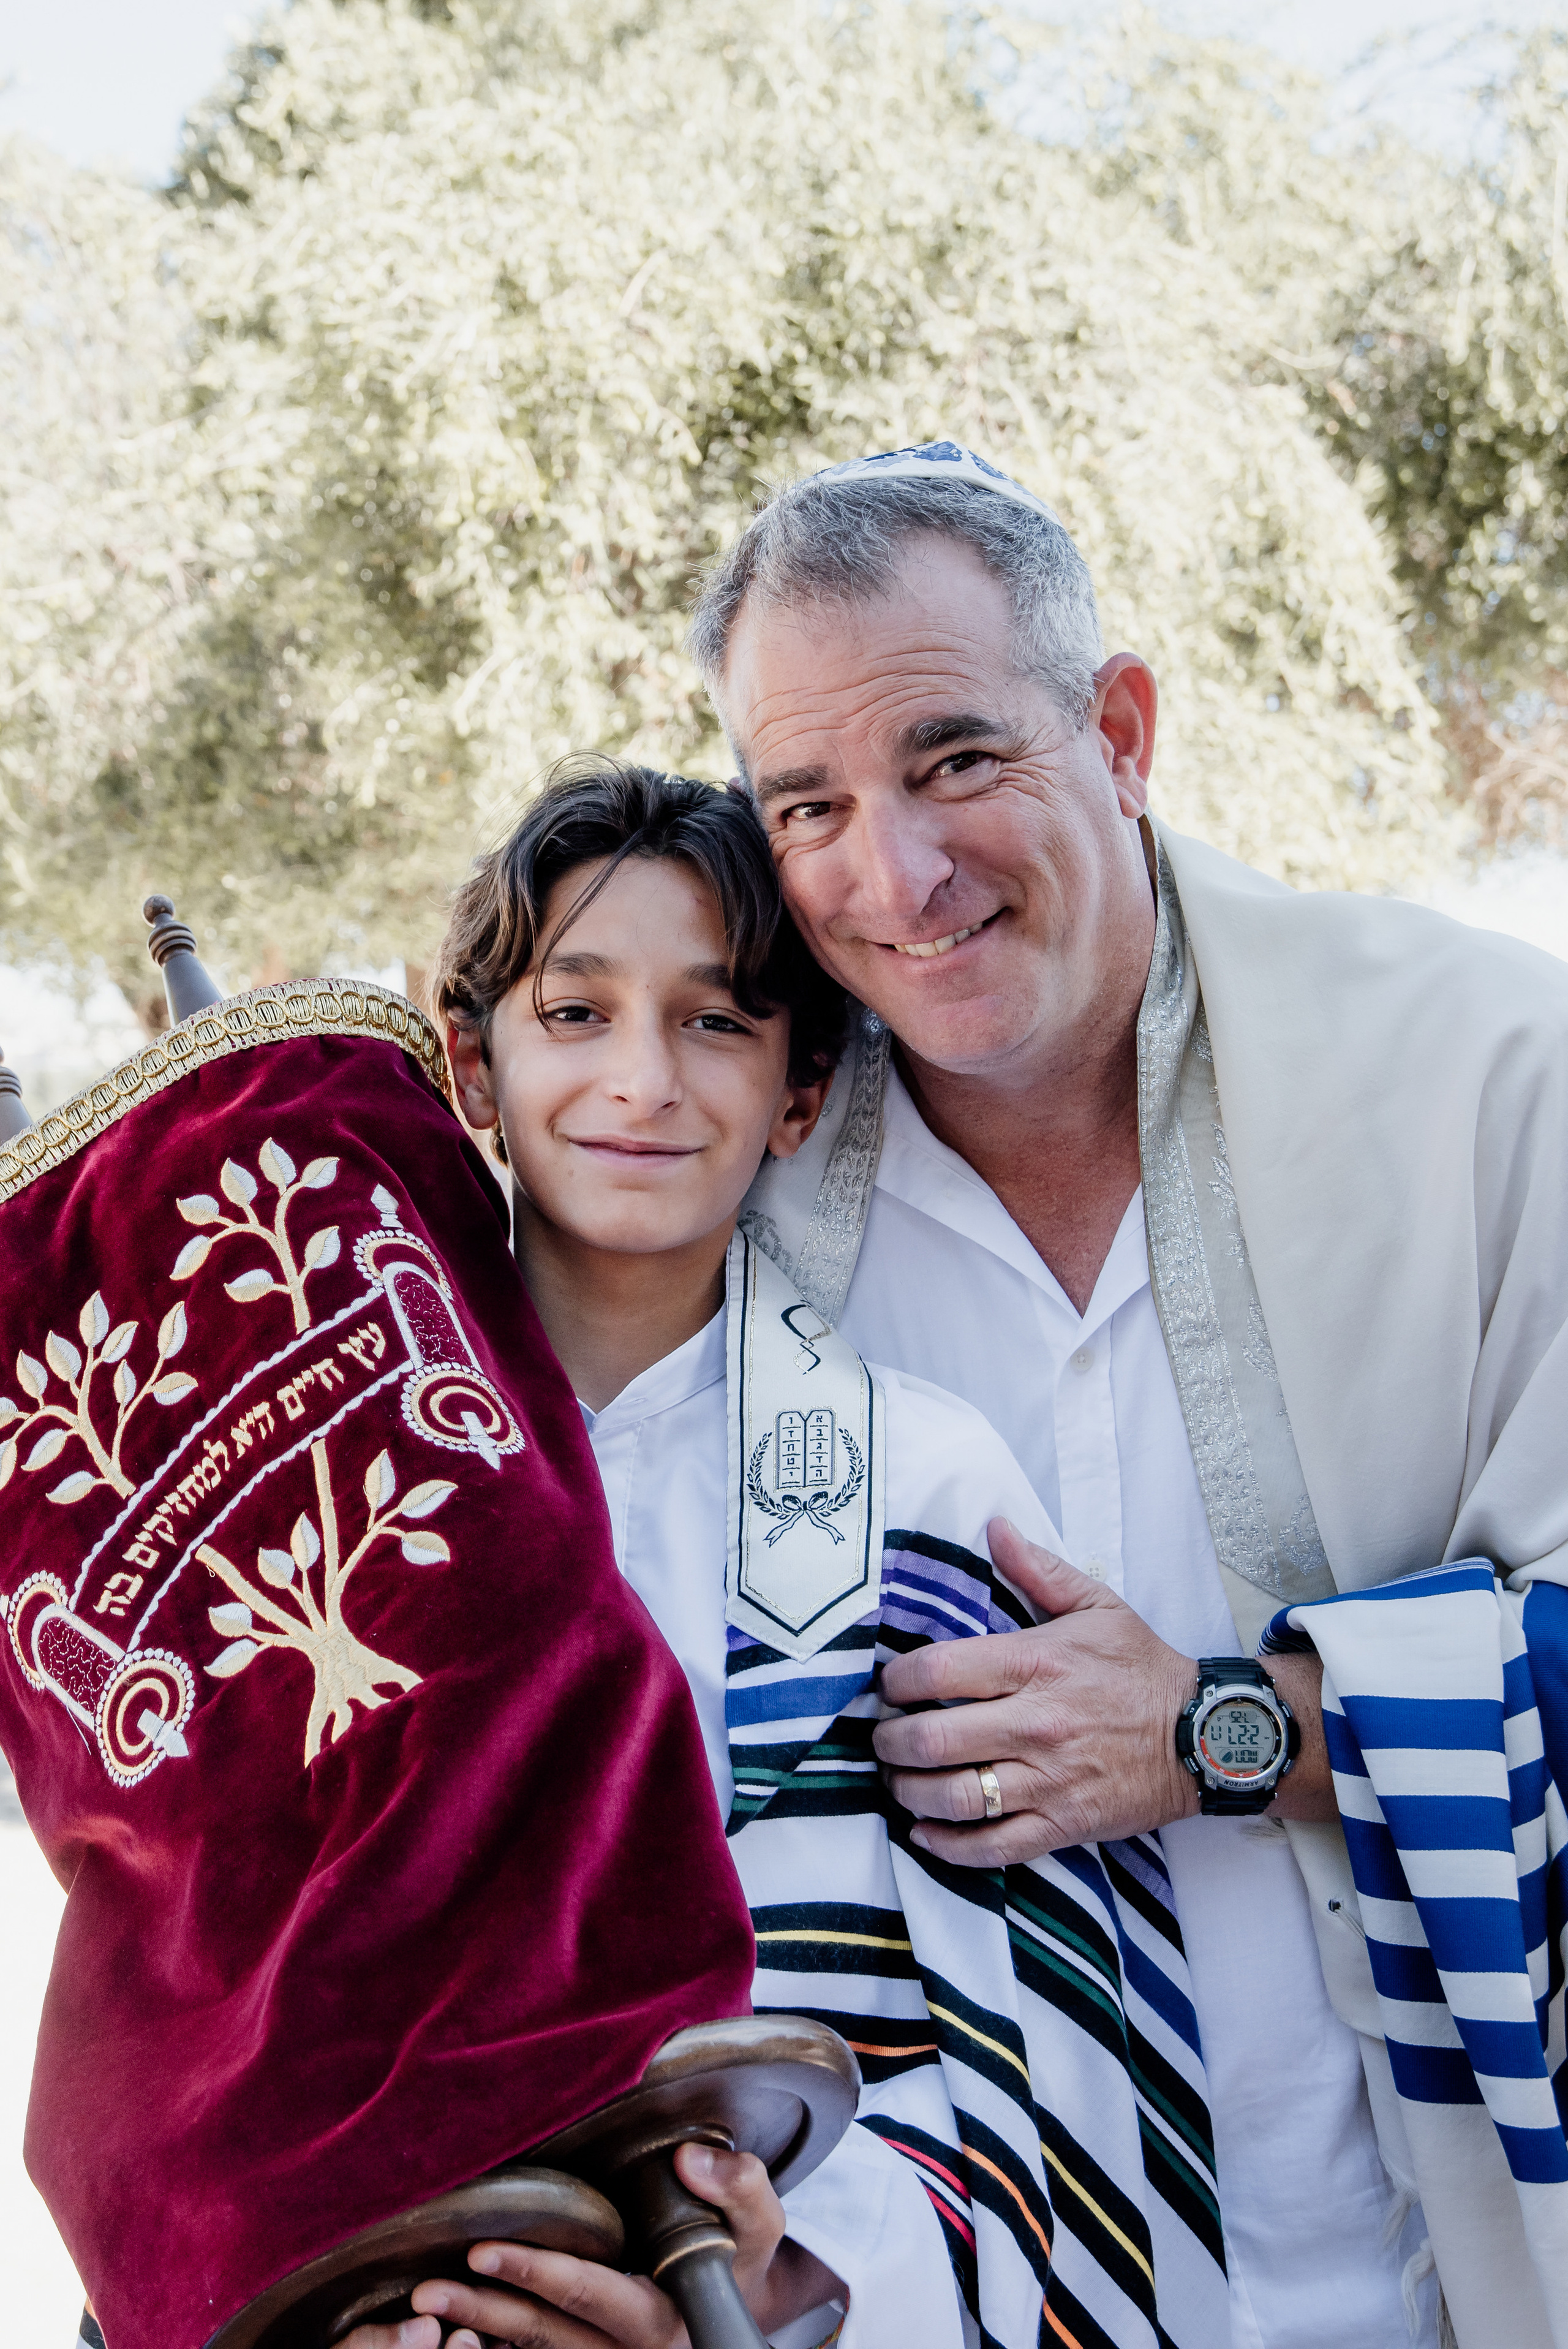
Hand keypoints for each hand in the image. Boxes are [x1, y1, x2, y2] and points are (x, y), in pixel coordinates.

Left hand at [334, 2142, 841, 2348]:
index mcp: (664, 2318)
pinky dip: (495, 2340)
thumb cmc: (744, 2254)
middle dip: (483, 2313)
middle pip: (546, 2333)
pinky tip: (453, 2322)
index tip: (483, 2252)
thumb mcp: (760, 2223)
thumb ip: (736, 2185)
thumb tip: (688, 2154)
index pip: (593, 2296)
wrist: (742, 2304)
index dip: (538, 2275)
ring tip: (422, 2303)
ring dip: (476, 2328)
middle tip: (425, 2293)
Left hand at [873, 1522, 1334, 1862]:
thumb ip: (1038, 1569)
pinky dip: (948, 1846)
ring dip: (909, 1793)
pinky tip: (925, 1833)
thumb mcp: (1097, 1605)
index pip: (939, 1671)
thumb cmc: (1142, 1669)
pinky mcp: (1062, 1824)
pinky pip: (991, 1847)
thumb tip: (995, 1527)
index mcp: (1036, 1664)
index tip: (887, 1686)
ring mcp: (1048, 1780)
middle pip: (934, 1738)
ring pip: (954, 1797)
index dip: (896, 1681)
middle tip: (881, 1739)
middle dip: (890, 1742)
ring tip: (897, 1782)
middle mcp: (1035, 1723)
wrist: (1203, 1736)